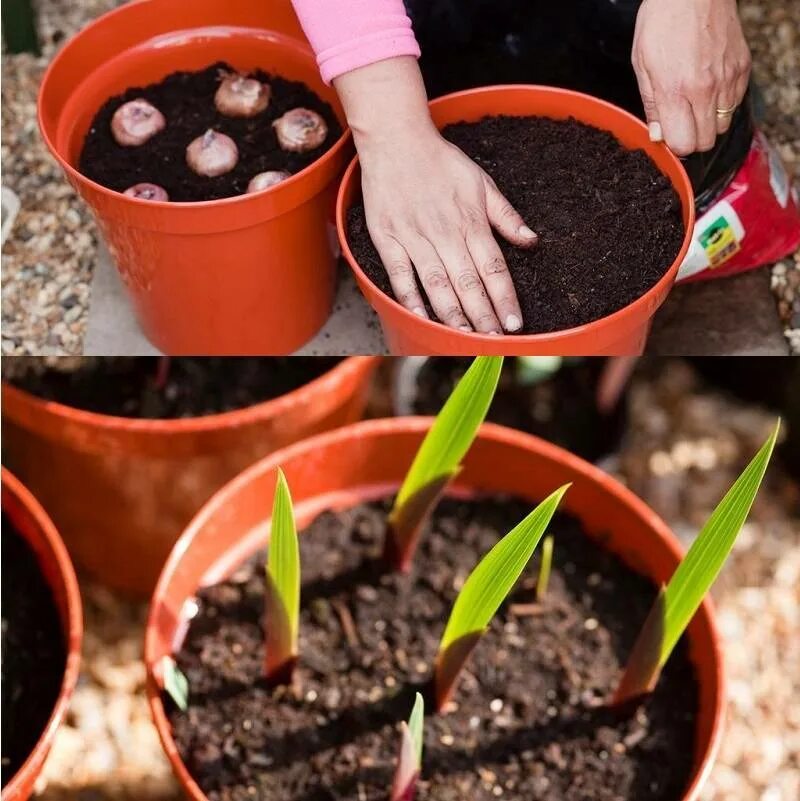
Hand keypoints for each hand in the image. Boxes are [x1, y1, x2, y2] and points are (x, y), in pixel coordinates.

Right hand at [335, 58, 537, 332]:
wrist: (396, 139)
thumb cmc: (440, 161)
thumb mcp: (482, 182)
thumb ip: (506, 217)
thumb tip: (532, 242)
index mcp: (471, 222)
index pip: (494, 269)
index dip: (505, 298)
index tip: (514, 324)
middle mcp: (445, 234)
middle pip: (468, 283)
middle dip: (483, 316)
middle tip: (493, 343)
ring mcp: (415, 238)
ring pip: (437, 284)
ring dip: (452, 314)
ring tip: (464, 338)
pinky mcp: (388, 239)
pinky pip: (400, 275)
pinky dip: (410, 297)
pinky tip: (421, 317)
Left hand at [632, 0, 751, 155]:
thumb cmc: (663, 22)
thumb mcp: (642, 65)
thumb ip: (651, 105)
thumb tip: (657, 135)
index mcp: (676, 90)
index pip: (683, 144)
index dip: (674, 144)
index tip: (667, 134)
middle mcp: (706, 89)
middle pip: (705, 141)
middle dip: (691, 138)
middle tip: (679, 121)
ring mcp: (728, 78)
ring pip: (722, 125)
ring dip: (707, 121)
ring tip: (693, 101)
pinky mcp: (743, 68)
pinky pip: (735, 103)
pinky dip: (722, 103)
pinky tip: (708, 87)